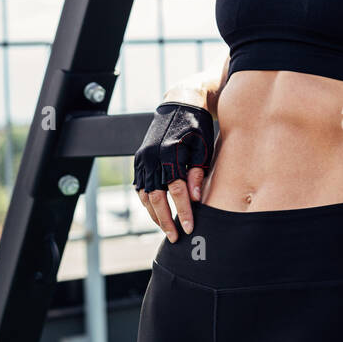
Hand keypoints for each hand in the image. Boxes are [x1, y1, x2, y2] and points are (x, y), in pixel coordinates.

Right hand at [132, 102, 214, 242]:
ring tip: (167, 229)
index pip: (176, 191)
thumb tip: (196, 200)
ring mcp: (142, 158)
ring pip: (144, 195)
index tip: (190, 228)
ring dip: (155, 215)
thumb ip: (198, 174)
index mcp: (169, 153)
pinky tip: (157, 213)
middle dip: (166, 220)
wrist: (180, 104)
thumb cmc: (198, 127)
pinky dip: (147, 202)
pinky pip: (140, 187)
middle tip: (176, 237)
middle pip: (156, 198)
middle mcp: (152, 157)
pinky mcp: (139, 159)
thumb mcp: (204, 148)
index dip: (183, 212)